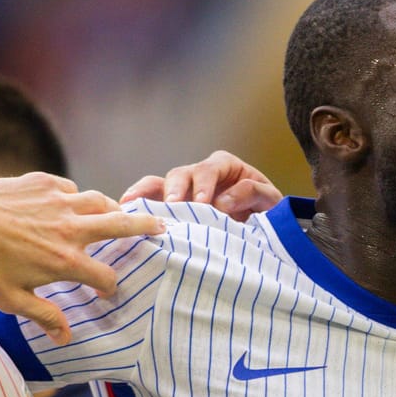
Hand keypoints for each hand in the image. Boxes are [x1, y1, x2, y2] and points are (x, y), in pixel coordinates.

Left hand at [0, 173, 164, 343]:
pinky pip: (71, 189)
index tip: (106, 292)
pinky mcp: (44, 183)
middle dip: (146, 228)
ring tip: (121, 214)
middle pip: (122, 226)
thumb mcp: (11, 299)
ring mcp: (59, 201)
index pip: (107, 277)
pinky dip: (76, 199)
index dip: (111, 288)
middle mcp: (70, 229)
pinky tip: (72, 206)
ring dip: (114, 209)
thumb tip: (67, 338)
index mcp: (66, 261)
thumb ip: (44, 317)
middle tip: (162, 228)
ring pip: (100, 201)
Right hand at [121, 150, 282, 220]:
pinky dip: (138, 201)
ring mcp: (183, 189)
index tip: (203, 203)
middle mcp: (200, 174)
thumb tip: (223, 201)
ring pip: (160, 184)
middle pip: (181, 174)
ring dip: (150, 196)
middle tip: (173, 208)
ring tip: (138, 208)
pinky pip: (151, 197)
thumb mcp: (270, 201)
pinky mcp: (173, 205)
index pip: (210, 169)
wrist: (262, 229)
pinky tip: (125, 208)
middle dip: (175, 190)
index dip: (204, 185)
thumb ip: (252, 193)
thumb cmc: (266, 211)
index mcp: (225, 167)